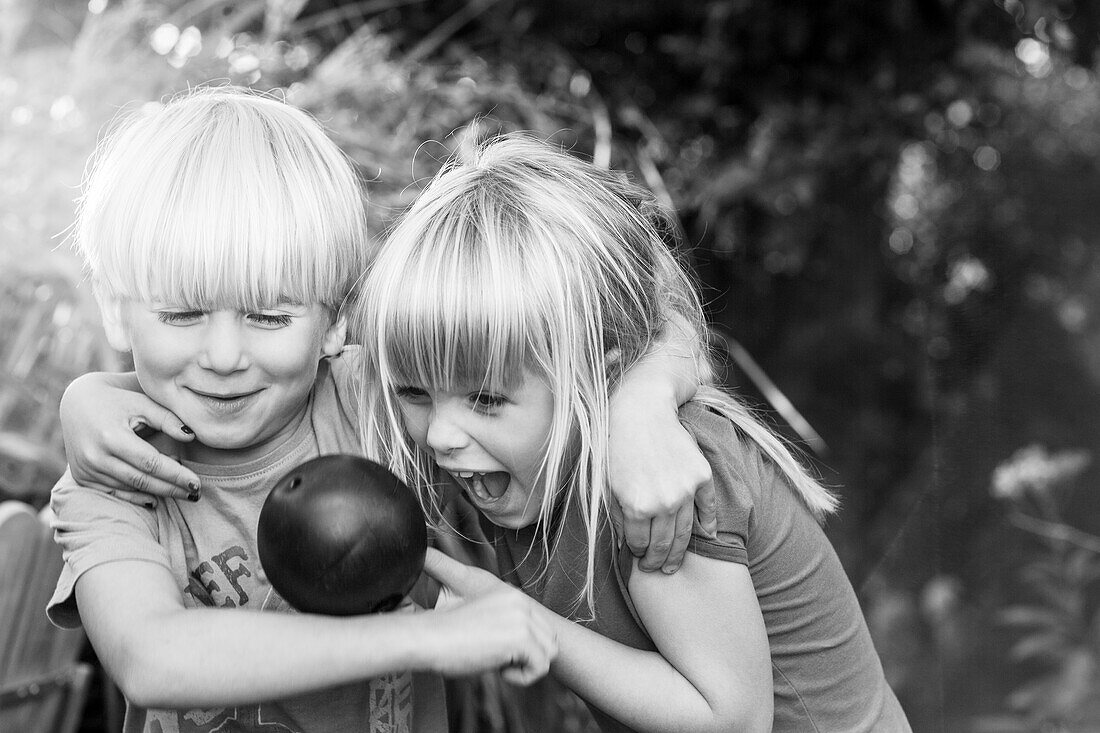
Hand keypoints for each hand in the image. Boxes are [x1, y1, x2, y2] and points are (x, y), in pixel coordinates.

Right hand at [60, 372, 199, 504]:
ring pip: (129, 488)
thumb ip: (167, 419)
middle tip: (195, 494)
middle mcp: (95, 457)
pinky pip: (113, 493)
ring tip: (181, 492)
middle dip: (171, 488)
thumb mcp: (142, 403)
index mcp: (111, 436)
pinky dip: (135, 497)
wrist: (77, 403)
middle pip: (141, 480)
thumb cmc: (117, 400)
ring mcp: (86, 469)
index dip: (175, 475)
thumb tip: (192, 436)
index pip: (151, 463)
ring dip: (157, 492)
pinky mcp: (82, 477)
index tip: (196, 483)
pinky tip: (155, 499)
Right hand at [421, 549, 556, 684]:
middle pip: (549, 639)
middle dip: (529, 655)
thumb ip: (507, 625)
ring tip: (499, 664)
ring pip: (548, 653)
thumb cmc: (448, 635)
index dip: (525, 646)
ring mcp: (523, 618)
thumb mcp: (484, 620)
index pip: (541, 626)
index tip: (499, 651)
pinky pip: (540, 667)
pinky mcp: (521, 638)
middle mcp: (521, 601)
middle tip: (500, 660)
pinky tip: (499, 670)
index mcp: (512, 595)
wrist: (428, 638)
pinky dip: (522, 677)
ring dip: (526, 666)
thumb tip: (527, 648)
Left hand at [608, 388, 715, 573]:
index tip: (637, 557)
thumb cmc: (616, 445)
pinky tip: (708, 536)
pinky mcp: (700, 476)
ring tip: (675, 564)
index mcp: (636, 506)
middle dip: (658, 560)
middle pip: (663, 543)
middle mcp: (663, 502)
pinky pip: (708, 506)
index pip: (639, 543)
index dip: (637, 553)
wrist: (641, 410)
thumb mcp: (607, 483)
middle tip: (657, 570)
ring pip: (686, 531)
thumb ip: (618, 516)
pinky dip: (709, 523)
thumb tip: (626, 544)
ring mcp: (685, 489)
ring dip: (680, 551)